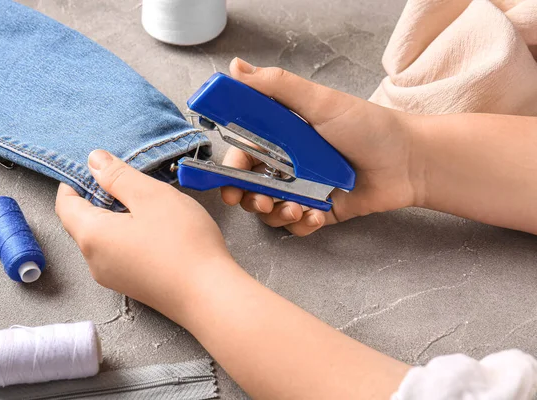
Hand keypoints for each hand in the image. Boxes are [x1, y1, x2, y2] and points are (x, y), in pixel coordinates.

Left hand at [55, 150, 233, 320]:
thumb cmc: (183, 244)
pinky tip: (155, 229)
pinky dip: (127, 236)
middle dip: (98, 198)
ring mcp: (113, 278)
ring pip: (103, 239)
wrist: (210, 295)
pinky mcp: (133, 286)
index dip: (74, 182)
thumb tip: (94, 160)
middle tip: (125, 180)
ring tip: (145, 203)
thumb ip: (118, 176)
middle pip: (83, 223)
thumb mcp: (151, 196)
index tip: (93, 168)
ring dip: (116, 218)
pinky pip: (119, 254)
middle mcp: (94, 261)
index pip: (65, 205)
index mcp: (92, 235)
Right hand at [222, 58, 422, 235]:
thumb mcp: (321, 102)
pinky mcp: (320, 210)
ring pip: (270, 209)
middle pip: (251, 185)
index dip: (231, 167)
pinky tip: (315, 215)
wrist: (411, 161)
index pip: (243, 152)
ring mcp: (304, 188)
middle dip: (248, 198)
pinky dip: (301, 225)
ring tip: (295, 208)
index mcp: (283, 136)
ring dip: (275, 213)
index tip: (228, 177)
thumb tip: (236, 67)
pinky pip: (297, 226)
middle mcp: (289, 162)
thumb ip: (277, 86)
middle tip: (258, 200)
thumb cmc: (369, 127)